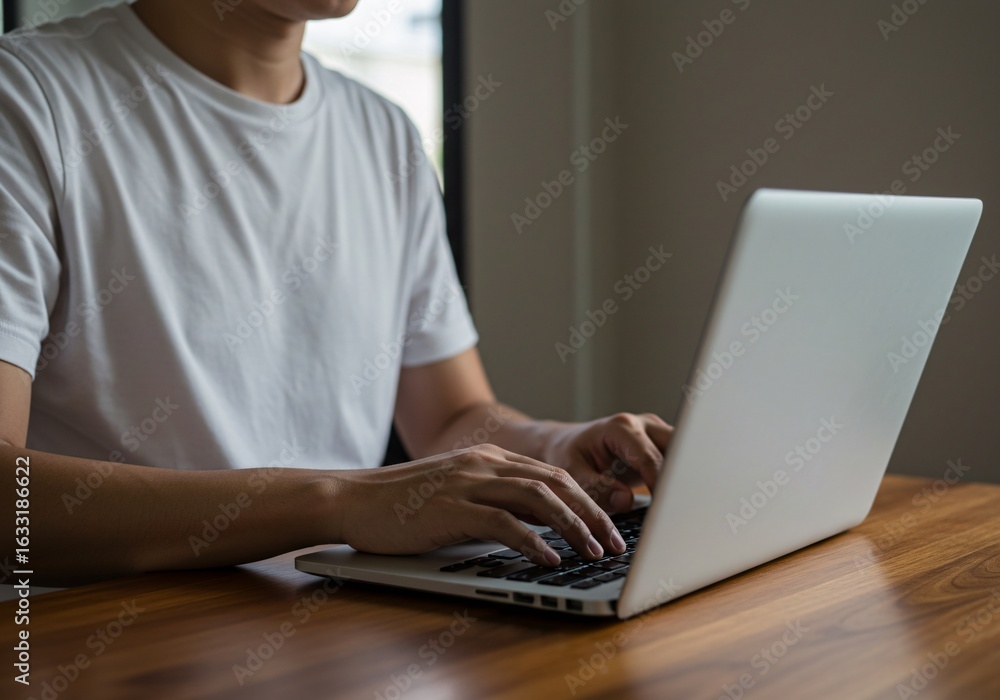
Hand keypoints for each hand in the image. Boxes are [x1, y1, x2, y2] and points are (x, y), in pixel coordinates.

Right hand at [332, 444, 626, 566]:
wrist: (352, 498)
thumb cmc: (403, 504)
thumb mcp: (458, 492)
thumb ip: (495, 500)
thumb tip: (540, 526)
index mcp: (489, 458)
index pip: (553, 474)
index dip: (588, 498)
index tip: (611, 524)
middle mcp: (484, 464)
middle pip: (556, 483)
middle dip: (593, 513)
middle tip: (616, 542)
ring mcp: (468, 483)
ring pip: (538, 498)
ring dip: (573, 526)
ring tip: (595, 551)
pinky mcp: (451, 507)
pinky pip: (503, 522)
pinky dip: (532, 541)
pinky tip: (550, 559)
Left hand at [542, 413, 672, 514]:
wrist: (565, 445)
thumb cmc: (566, 456)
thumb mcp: (571, 473)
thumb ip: (596, 487)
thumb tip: (626, 501)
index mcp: (621, 428)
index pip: (649, 457)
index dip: (660, 484)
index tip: (665, 509)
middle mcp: (643, 425)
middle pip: (677, 450)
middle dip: (681, 479)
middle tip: (680, 510)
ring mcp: (655, 433)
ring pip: (684, 454)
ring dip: (684, 480)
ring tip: (682, 509)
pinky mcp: (661, 446)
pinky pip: (679, 462)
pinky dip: (680, 482)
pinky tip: (678, 504)